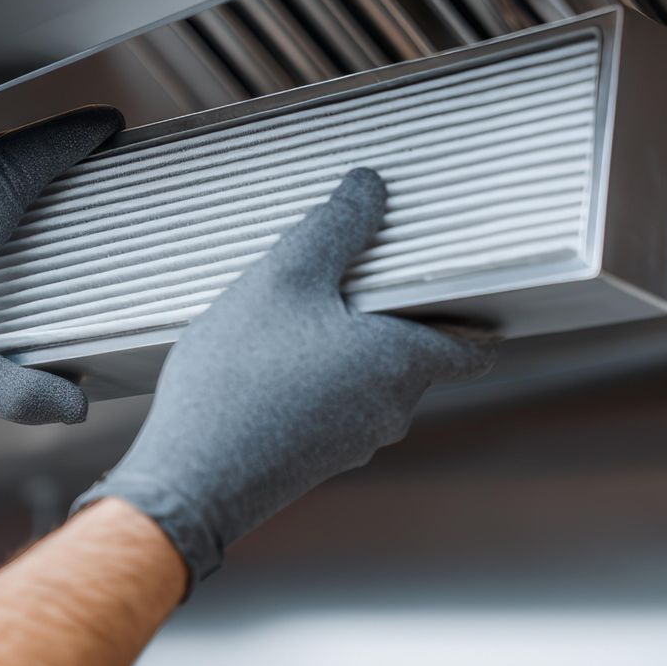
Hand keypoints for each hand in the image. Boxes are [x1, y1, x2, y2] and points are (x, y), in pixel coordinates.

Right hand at [73, 168, 496, 587]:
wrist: (191, 478)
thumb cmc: (241, 379)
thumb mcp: (284, 277)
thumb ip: (335, 225)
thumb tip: (370, 187)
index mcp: (404, 363)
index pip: (475, 345)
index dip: (471, 308)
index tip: (451, 282)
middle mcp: (392, 409)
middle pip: (414, 353)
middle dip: (386, 316)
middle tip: (342, 279)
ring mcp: (355, 442)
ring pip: (368, 379)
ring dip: (342, 347)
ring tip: (289, 317)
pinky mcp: (316, 461)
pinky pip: (333, 406)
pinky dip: (314, 380)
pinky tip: (264, 362)